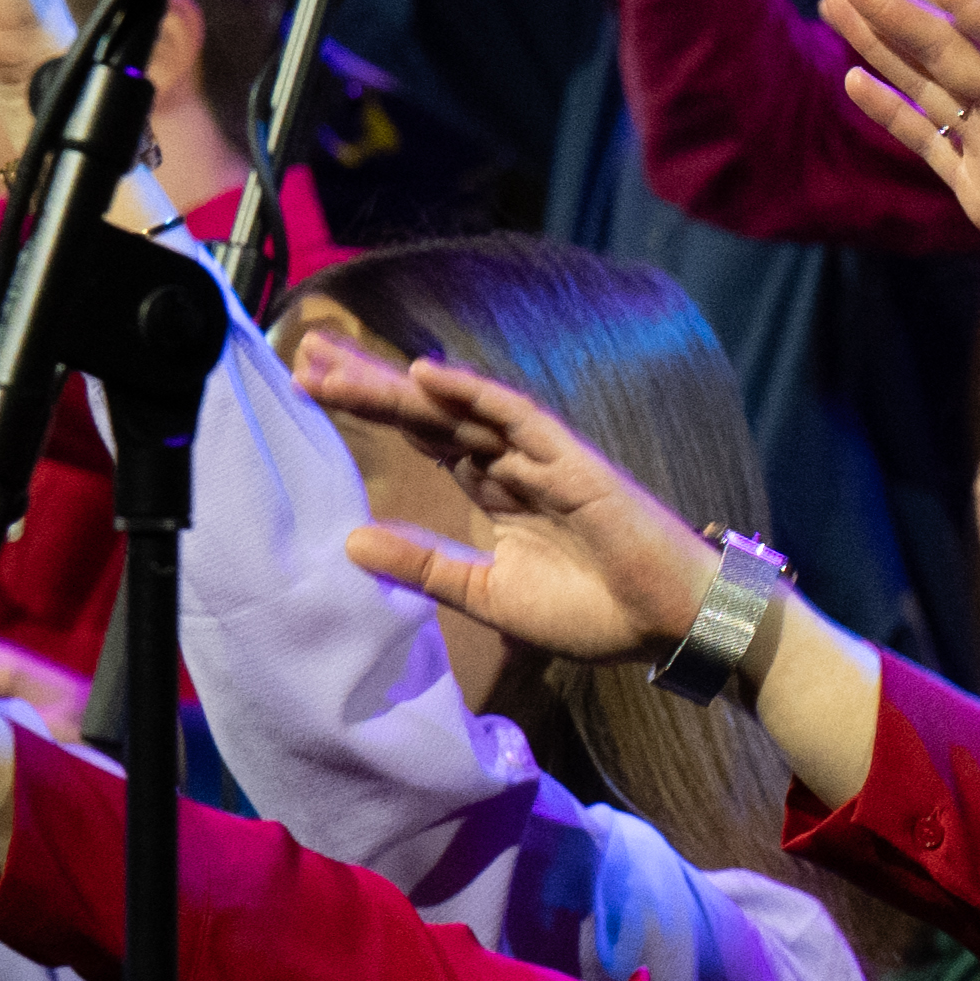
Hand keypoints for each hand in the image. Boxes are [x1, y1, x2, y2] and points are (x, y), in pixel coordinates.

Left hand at [294, 338, 729, 663]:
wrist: (671, 624)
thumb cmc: (595, 613)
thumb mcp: (489, 594)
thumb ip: (426, 565)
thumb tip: (351, 541)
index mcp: (498, 492)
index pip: (425, 439)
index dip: (372, 414)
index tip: (312, 392)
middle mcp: (515, 465)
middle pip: (431, 415)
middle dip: (370, 387)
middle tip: (308, 356)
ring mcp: (545, 459)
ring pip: (462, 411)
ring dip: (401, 386)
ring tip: (339, 364)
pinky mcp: (576, 464)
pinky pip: (521, 419)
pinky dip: (475, 395)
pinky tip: (427, 375)